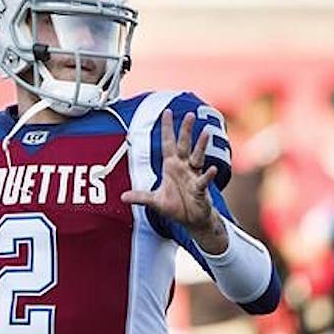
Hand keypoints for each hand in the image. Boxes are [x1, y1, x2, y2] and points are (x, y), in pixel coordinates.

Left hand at [121, 109, 219, 233]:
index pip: (168, 144)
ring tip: (206, 133)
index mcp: (171, 166)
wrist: (191, 220)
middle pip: (184, 145)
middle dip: (186, 131)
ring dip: (201, 146)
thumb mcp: (155, 201)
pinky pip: (203, 180)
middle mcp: (183, 168)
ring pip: (197, 157)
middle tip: (189, 115)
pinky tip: (210, 169)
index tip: (166, 112)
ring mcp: (193, 176)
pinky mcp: (200, 189)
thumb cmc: (175, 206)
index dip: (167, 129)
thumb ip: (140, 197)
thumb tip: (122, 197)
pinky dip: (207, 175)